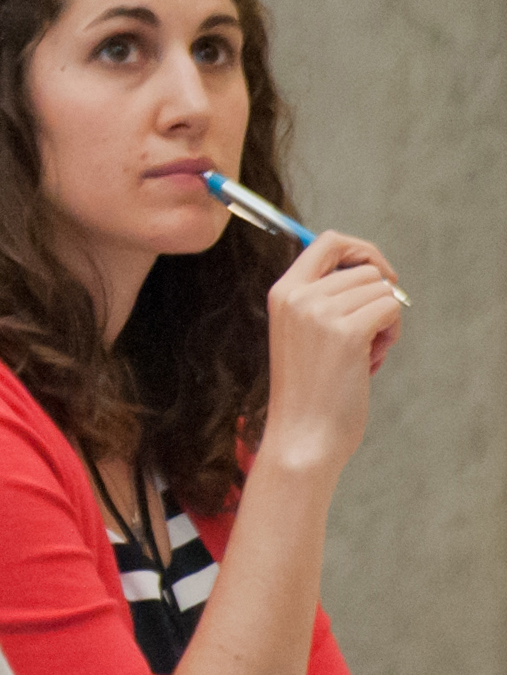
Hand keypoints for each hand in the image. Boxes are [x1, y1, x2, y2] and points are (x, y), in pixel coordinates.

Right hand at [260, 231, 404, 472]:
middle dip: (377, 297)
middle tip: (367, 334)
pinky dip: (391, 333)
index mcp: (283, 292)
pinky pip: (391, 309)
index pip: (327, 241)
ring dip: (386, 319)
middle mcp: (298, 295)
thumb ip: (324, 298)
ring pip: (382, 290)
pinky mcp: (347, 332)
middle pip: (364, 269)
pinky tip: (372, 359)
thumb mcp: (302, 331)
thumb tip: (373, 272)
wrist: (301, 433)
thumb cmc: (308, 389)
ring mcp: (321, 312)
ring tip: (365, 353)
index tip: (378, 274)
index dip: (361, 250)